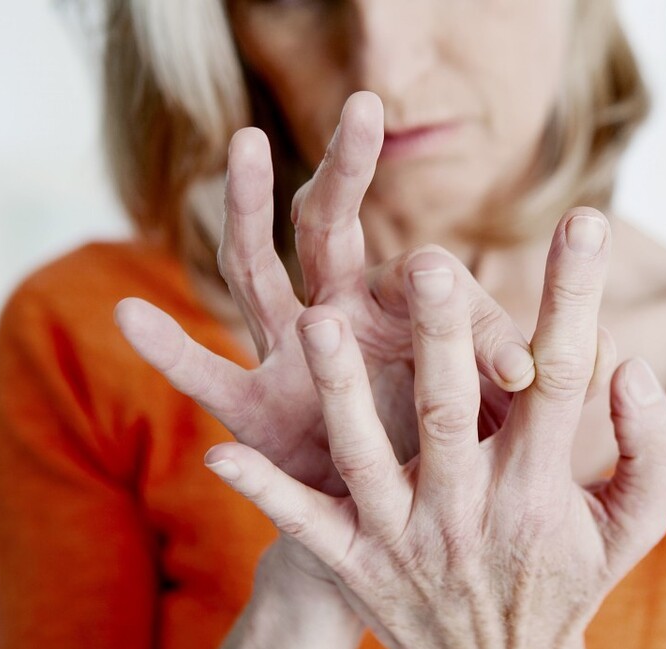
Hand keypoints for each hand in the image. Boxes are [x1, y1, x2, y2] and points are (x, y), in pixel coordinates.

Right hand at [115, 92, 534, 496]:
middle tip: (366, 104)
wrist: (399, 527)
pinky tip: (127, 314)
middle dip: (349, 170)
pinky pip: (204, 375)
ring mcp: (288, 354)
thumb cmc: (453, 460)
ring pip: (258, 269)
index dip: (472, 318)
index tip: (517, 372)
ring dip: (246, 208)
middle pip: (335, 228)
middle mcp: (341, 317)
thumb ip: (505, 381)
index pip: (431, 277)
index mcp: (404, 313)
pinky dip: (167, 349)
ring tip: (242, 142)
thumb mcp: (488, 418)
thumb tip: (537, 368)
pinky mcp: (252, 409)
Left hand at [201, 209, 665, 648]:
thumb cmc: (571, 580)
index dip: (574, 299)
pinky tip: (220, 451)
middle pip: (452, 411)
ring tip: (316, 324)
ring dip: (340, 394)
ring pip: (368, 458)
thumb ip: (654, 446)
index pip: (561, 379)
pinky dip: (266, 493)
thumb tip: (628, 368)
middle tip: (427, 264)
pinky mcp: (357, 566)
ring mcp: (406, 540)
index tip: (583, 220)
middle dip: (440, 337)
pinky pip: (306, 528)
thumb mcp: (637, 525)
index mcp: (541, 485)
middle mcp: (471, 510)